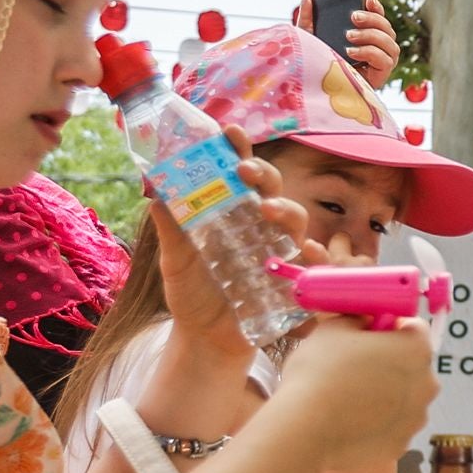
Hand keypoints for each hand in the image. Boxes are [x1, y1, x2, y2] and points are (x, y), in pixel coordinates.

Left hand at [155, 125, 320, 363]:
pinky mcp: (294, 282)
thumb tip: (155, 190)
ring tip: (267, 209)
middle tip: (244, 169)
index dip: (238, 150)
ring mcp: (280, 252)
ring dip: (287, 209)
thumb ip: (170, 227)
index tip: (229, 130)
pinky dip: (316, 257)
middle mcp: (261, 227)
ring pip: (297, 221)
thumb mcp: (175, 260)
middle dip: (263, 174)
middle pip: (272, 190)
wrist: (205, 341)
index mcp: (233, 213)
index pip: (239, 174)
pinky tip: (309, 252)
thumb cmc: (193, 295)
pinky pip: (314, 266)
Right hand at [266, 313, 436, 470]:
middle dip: (389, 364)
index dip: (389, 328)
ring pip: (404, 399)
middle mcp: (427, 385)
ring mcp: (416, 419)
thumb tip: (365, 321)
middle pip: (412, 366)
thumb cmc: (320, 372)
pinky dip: (377, 424)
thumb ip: (359, 319)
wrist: (305, 430)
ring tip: (348, 399)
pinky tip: (350, 423)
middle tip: (354, 368)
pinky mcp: (400, 446)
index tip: (367, 336)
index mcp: (417, 350)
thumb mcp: (334, 328)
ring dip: (385, 395)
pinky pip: (391, 427)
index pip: (413, 328)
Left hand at [292, 0, 401, 89]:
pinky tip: (353, 52)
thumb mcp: (308, 37)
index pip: (379, 19)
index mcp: (365, 37)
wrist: (314, 89)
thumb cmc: (315, 64)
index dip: (377, 8)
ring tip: (349, 36)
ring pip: (391, 43)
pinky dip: (371, 53)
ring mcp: (381, 63)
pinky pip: (386, 60)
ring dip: (372, 36)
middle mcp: (377, 49)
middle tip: (353, 17)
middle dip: (373, 20)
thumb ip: (308, 17)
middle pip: (388, 29)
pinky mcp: (381, 77)